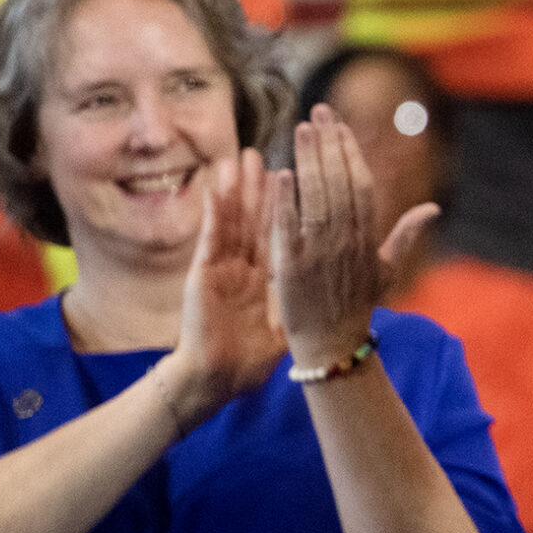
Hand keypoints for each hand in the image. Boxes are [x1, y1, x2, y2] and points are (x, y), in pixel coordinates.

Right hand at [157, 151, 286, 429]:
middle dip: (262, 186)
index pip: (280, 231)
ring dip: (236, 189)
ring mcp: (222, 267)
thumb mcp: (284, 325)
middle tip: (266, 153)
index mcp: (264, 276)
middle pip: (255, 217)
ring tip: (242, 157)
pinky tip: (216, 188)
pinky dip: (214, 212)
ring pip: (231, 220)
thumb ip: (302, 303)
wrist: (219, 379)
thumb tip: (329, 297)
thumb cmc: (250, 359)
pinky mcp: (204, 275)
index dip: (289, 204)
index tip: (301, 174)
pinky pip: (211, 238)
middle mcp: (243, 266)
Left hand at [272, 106, 436, 371]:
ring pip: (317, 198)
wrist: (333, 346)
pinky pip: (289, 228)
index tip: (338, 126)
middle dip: (329, 146)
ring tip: (300, 130)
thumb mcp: (387, 270)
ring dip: (309, 162)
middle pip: (340, 183)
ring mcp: (319, 253)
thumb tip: (434, 208)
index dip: (351, 153)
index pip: (363, 185)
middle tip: (317, 113)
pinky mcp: (292, 267)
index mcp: (368, 238)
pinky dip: (286, 202)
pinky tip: (281, 174)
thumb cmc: (357, 305)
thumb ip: (406, 234)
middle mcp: (346, 241)